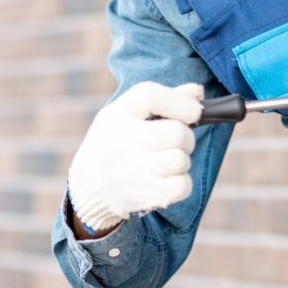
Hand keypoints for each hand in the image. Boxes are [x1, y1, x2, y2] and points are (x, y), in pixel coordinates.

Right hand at [67, 81, 203, 232]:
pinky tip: (166, 181)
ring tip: (165, 162)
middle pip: (177, 132)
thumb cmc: (117, 143)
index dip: (179, 101)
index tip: (194, 111)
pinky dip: (181, 183)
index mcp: (116, 115)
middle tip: (175, 143)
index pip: (150, 95)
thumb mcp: (128, 115)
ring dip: (181, 161)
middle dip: (186, 137)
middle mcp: (120, 142)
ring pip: (181, 160)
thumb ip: (163, 99)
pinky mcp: (141, 195)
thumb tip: (198, 92)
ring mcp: (130, 171)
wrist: (88, 187)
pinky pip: (182, 185)